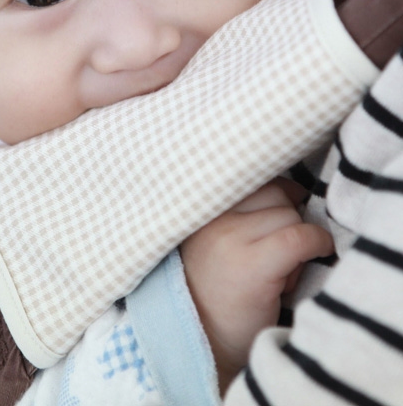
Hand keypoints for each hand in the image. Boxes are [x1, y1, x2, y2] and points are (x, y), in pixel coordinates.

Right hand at [180, 179, 332, 392]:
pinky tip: (318, 254)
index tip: (283, 212)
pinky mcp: (253, 265)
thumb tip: (296, 189)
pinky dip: (317, 243)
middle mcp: (212, 218)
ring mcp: (230, 239)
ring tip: (282, 266)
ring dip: (297, 236)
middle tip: (279, 248)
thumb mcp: (219, 239)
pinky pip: (300, 238)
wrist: (204, 343)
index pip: (252, 176)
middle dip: (287, 215)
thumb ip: (243, 211)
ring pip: (289, 214)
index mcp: (201, 209)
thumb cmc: (219, 292)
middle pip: (275, 191)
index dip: (277, 193)